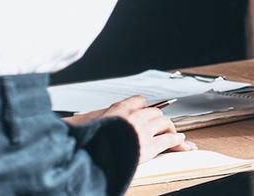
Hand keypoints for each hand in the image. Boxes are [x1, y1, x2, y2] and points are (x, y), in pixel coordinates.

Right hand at [64, 95, 195, 161]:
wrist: (98, 153)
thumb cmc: (92, 141)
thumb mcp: (87, 125)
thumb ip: (90, 121)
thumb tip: (73, 122)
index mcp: (119, 110)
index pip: (138, 100)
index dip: (143, 105)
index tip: (146, 108)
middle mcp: (134, 117)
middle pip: (154, 112)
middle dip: (159, 117)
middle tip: (163, 123)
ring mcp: (143, 130)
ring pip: (163, 122)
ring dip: (170, 127)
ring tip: (175, 132)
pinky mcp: (150, 145)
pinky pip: (168, 139)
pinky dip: (176, 140)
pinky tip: (181, 141)